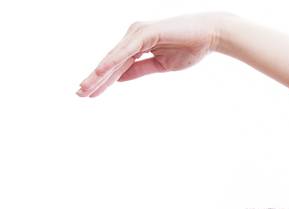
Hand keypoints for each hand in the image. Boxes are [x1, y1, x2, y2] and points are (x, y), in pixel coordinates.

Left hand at [76, 12, 229, 96]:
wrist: (209, 35)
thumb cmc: (190, 48)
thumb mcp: (160, 65)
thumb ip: (139, 70)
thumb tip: (120, 78)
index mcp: (138, 44)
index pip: (116, 66)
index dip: (103, 81)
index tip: (90, 94)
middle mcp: (133, 36)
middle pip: (111, 62)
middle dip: (95, 79)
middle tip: (79, 94)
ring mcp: (138, 33)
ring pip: (114, 58)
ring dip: (99, 74)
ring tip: (85, 88)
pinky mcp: (145, 33)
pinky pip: (125, 51)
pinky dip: (112, 62)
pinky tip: (99, 72)